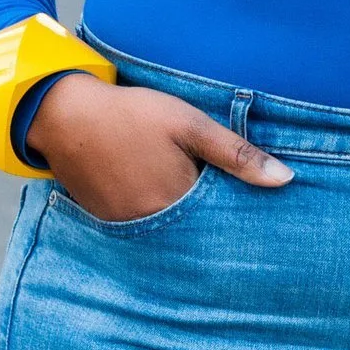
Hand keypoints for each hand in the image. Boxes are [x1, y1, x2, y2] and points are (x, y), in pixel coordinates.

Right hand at [26, 73, 294, 221]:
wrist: (64, 115)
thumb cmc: (132, 115)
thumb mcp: (189, 124)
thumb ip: (237, 154)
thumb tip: (286, 180)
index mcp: (178, 202)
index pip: (223, 222)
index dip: (240, 216)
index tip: (262, 216)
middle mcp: (153, 225)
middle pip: (198, 234)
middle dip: (217, 227)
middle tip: (233, 218)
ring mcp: (128, 228)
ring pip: (171, 234)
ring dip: (186, 225)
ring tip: (201, 212)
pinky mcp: (109, 223)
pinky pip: (145, 231)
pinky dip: (159, 221)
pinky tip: (165, 204)